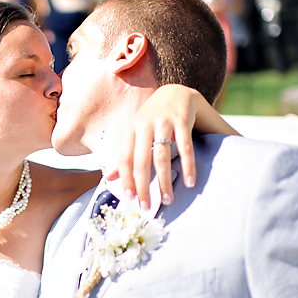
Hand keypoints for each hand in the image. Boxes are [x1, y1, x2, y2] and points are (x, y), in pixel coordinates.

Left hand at [106, 84, 239, 209]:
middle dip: (143, 186)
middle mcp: (144, 125)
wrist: (176, 91)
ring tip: (168, 199)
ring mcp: (163, 121)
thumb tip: (108, 178)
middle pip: (141, 161)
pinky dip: (187, 166)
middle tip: (147, 206)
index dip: (126, 179)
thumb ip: (125, 156)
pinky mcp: (182, 119)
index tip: (130, 199)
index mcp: (131, 129)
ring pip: (161, 156)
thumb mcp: (136, 134)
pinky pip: (185, 146)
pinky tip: (189, 182)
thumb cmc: (153, 119)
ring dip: (164, 180)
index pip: (125, 159)